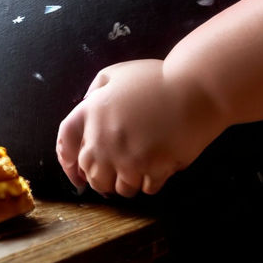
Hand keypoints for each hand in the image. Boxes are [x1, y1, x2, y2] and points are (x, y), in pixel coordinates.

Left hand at [56, 58, 226, 197]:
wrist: (196, 87)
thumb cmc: (157, 78)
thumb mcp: (117, 73)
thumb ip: (96, 91)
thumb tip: (85, 110)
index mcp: (92, 112)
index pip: (66, 143)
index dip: (67, 161)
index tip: (76, 173)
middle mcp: (104, 138)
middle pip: (91, 174)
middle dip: (101, 177)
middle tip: (116, 171)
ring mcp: (129, 157)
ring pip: (119, 188)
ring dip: (127, 181)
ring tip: (140, 167)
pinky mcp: (153, 170)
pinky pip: (145, 189)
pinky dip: (151, 182)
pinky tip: (159, 165)